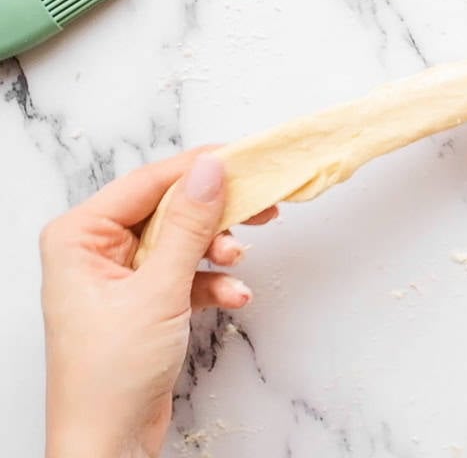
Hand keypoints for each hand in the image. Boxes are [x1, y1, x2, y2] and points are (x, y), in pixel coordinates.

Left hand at [40, 149, 278, 457]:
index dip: (198, 169)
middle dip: (216, 217)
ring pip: (185, 241)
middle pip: (171, 210)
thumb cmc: (110, 374)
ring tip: (240, 264)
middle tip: (262, 208)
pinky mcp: (147, 301)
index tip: (246, 160)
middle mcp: (97, 249)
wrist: (109, 443)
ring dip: (219, 253)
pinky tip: (234, 297)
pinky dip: (215, 283)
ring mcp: (123, 276)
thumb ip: (189, 225)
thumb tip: (211, 169)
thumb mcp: (158, 290)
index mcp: (80, 235)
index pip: (148, 183)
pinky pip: (189, 274)